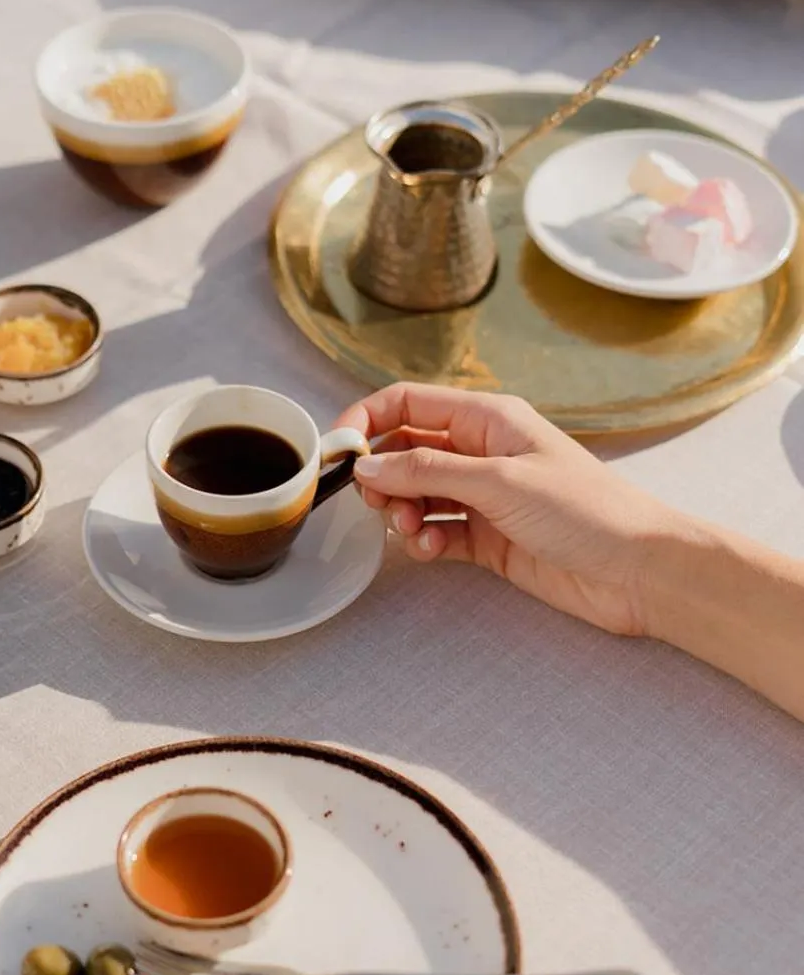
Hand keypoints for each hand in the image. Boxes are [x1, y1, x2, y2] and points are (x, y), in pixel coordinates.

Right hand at [337, 384, 677, 636]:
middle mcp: (481, 452)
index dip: (367, 420)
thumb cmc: (586, 511)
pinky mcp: (487, 538)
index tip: (339, 453)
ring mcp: (483, 496)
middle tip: (378, 503)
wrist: (636, 571)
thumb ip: (429, 471)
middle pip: (405, 451)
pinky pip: (436, 531)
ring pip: (415, 494)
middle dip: (382, 475)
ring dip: (401, 512)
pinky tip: (429, 550)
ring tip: (412, 531)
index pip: (408, 404)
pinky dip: (423, 541)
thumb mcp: (500, 482)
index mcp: (487, 419)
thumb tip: (369, 463)